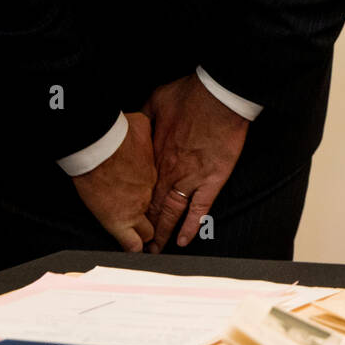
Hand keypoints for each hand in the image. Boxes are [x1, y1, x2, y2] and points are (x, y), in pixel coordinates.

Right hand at [69, 111, 156, 252]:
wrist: (101, 145)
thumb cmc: (118, 132)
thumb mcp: (141, 125)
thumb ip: (145, 132)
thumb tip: (142, 123)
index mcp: (155, 173)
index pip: (163, 192)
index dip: (160, 198)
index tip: (159, 201)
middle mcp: (150, 193)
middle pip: (161, 214)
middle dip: (159, 221)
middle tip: (159, 228)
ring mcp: (135, 209)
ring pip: (148, 231)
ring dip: (146, 236)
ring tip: (151, 245)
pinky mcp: (117, 221)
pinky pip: (130, 243)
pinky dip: (132, 249)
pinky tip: (135, 253)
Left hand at [143, 73, 249, 252]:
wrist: (218, 95)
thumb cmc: (190, 95)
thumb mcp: (155, 101)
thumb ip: (143, 118)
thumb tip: (134, 124)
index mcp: (156, 153)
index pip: (139, 185)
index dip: (132, 203)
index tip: (126, 216)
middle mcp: (170, 170)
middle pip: (152, 205)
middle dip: (144, 226)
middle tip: (138, 244)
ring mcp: (191, 177)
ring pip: (172, 212)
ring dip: (162, 233)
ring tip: (155, 250)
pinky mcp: (212, 179)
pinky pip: (199, 208)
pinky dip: (191, 226)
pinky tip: (182, 240)